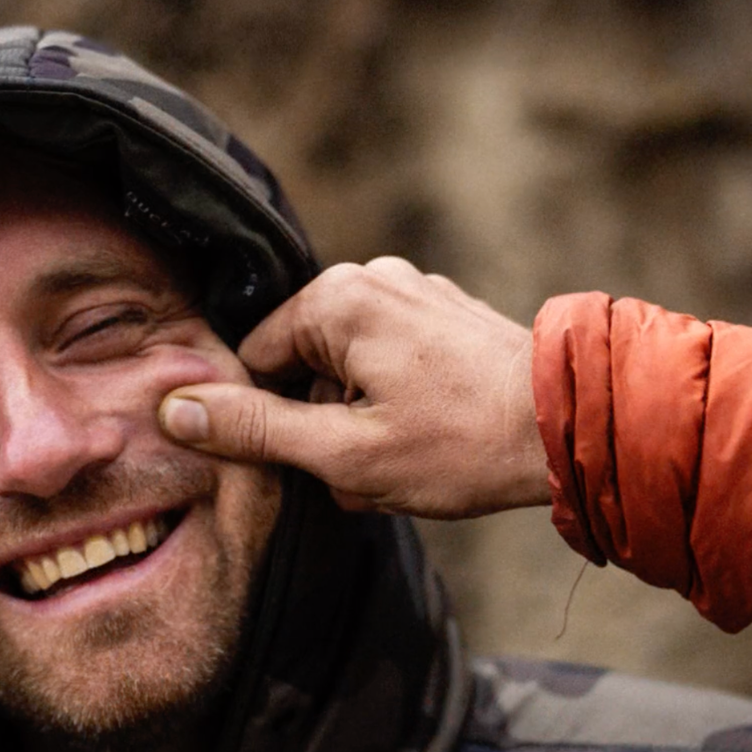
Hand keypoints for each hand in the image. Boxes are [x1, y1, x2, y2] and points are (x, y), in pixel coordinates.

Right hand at [158, 257, 550, 518]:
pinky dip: (400, 410)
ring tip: (408, 466)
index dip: (275, 425)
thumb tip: (177, 411)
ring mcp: (416, 293)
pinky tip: (433, 443)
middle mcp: (374, 278)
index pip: (255, 364)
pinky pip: (393, 367)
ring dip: (364, 429)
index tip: (320, 463)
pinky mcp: (447, 318)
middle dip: (328, 431)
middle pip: (305, 370)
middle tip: (372, 473)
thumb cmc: (462, 444)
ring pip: (351, 376)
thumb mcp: (345, 453)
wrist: (575, 427)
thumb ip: (256, 429)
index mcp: (336, 299)